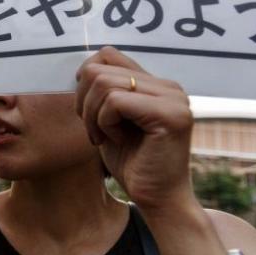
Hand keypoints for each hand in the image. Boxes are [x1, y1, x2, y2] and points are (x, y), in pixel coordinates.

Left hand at [75, 47, 194, 211]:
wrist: (158, 200)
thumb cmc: (133, 164)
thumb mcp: (111, 122)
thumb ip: (104, 93)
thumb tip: (82, 69)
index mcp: (157, 84)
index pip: (108, 55)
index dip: (86, 79)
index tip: (87, 111)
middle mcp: (169, 86)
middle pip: (99, 68)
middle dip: (83, 102)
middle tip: (94, 131)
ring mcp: (173, 98)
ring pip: (104, 84)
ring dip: (92, 115)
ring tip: (103, 137)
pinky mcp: (170, 114)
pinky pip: (115, 101)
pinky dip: (104, 122)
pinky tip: (115, 140)